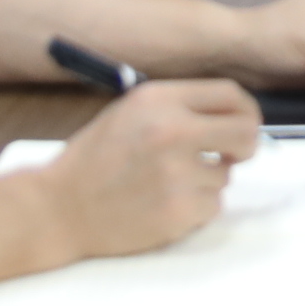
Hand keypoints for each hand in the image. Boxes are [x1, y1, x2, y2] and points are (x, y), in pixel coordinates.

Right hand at [38, 80, 258, 257]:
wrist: (58, 208)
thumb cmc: (93, 161)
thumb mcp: (130, 112)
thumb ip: (178, 108)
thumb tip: (231, 116)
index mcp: (159, 100)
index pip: (230, 95)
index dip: (245, 110)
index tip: (244, 122)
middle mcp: (172, 131)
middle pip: (246, 132)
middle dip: (245, 145)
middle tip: (231, 155)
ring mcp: (177, 173)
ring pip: (226, 176)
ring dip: (206, 182)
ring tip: (165, 184)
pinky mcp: (180, 211)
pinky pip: (213, 206)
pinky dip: (196, 209)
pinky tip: (163, 204)